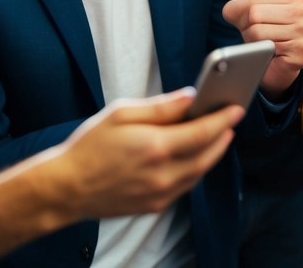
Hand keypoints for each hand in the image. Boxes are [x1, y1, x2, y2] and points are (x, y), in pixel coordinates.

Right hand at [50, 88, 242, 220]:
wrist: (66, 187)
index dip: (223, 119)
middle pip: (207, 155)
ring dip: (212, 153)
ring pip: (199, 172)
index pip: (202, 132)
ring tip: (218, 135)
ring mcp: (160, 194)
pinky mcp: (155, 206)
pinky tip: (194, 155)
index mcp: (155, 147)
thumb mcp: (121, 113)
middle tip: (230, 120)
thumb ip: (161, 106)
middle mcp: (162, 174)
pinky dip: (196, 169)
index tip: (236, 108)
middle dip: (223, 136)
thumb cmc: (89, 146)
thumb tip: (190, 96)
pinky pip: (186, 186)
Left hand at [221, 0, 302, 96]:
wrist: (272, 69)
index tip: (248, 24)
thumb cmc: (262, 32)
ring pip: (256, 31)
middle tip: (255, 37)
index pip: (250, 1)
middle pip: (252, 14)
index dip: (239, 15)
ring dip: (251, 42)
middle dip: (244, 29)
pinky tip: (270, 54)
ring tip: (262, 45)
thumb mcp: (255, 1)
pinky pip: (265, 46)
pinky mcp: (301, 52)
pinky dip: (260, 52)